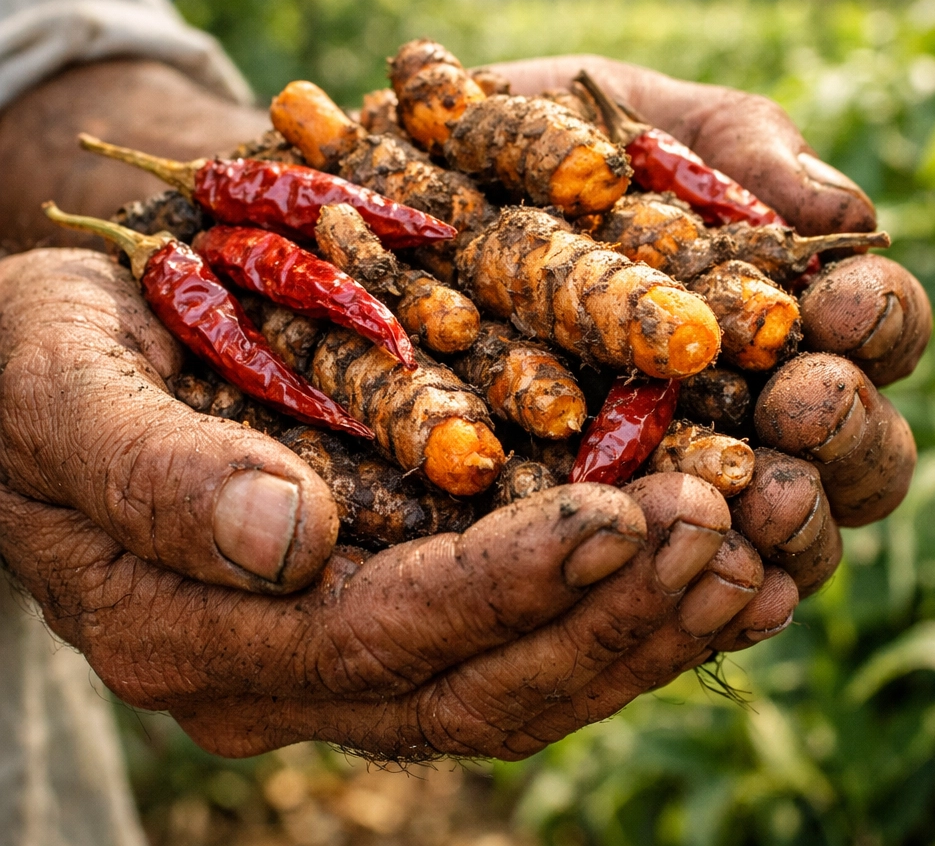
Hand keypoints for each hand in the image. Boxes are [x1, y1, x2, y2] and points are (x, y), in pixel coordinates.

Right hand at [0, 439, 795, 758]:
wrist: (45, 364)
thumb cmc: (38, 364)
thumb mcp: (60, 389)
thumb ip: (152, 473)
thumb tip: (284, 541)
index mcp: (197, 627)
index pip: (386, 635)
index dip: (510, 585)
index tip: (624, 514)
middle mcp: (285, 665)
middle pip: (480, 681)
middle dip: (610, 612)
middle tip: (729, 532)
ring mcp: (343, 645)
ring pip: (522, 674)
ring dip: (643, 620)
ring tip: (753, 550)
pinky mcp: (390, 599)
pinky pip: (525, 629)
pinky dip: (624, 600)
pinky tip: (713, 553)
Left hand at [494, 55, 928, 571]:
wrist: (395, 187)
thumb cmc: (524, 146)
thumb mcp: (624, 112)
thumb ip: (732, 146)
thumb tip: (847, 212)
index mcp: (773, 310)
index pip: (869, 332)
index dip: (877, 319)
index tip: (838, 300)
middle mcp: (742, 405)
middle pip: (848, 448)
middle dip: (846, 428)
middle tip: (804, 400)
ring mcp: (668, 476)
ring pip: (771, 528)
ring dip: (788, 519)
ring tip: (762, 497)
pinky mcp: (583, 526)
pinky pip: (653, 571)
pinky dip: (686, 579)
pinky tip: (688, 574)